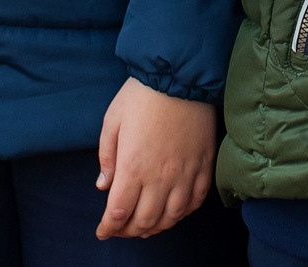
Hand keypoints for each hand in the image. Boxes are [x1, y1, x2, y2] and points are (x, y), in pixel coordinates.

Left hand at [93, 76, 215, 238]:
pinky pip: (196, 200)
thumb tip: (103, 186)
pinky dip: (184, 213)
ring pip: (172, 216)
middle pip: (145, 220)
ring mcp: (185, 173)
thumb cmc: (141, 95)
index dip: (109, 227)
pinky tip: (175, 212)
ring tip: (147, 227)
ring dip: (157, 227)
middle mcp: (160, 177)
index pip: (119, 213)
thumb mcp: (112, 121)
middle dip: (129, 232)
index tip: (103, 231)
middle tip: (122, 231)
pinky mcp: (203, 165)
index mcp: (133, 167)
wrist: (179, 75)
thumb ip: (107, 158)